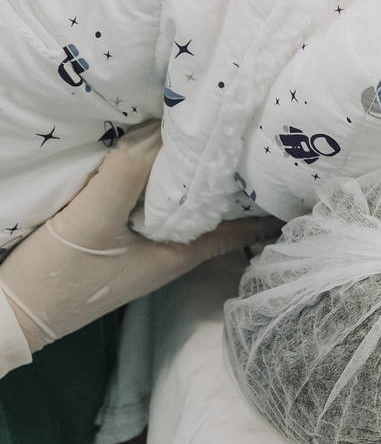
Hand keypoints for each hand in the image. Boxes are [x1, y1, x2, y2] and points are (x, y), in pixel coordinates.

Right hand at [0, 123, 278, 352]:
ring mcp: (141, 252)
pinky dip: (165, 189)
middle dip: (237, 185)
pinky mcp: (116, 247)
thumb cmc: (57, 276)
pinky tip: (159, 166)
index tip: (289, 175)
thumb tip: (164, 129)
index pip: (238, 228)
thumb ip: (127, 175)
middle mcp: (167, 254)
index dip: (264, 204)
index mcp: (177, 254)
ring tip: (219, 144)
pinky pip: (154, 212)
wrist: (7, 314)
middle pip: (215, 215)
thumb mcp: (91, 219)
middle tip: (258, 144)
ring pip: (185, 212)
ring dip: (201, 184)